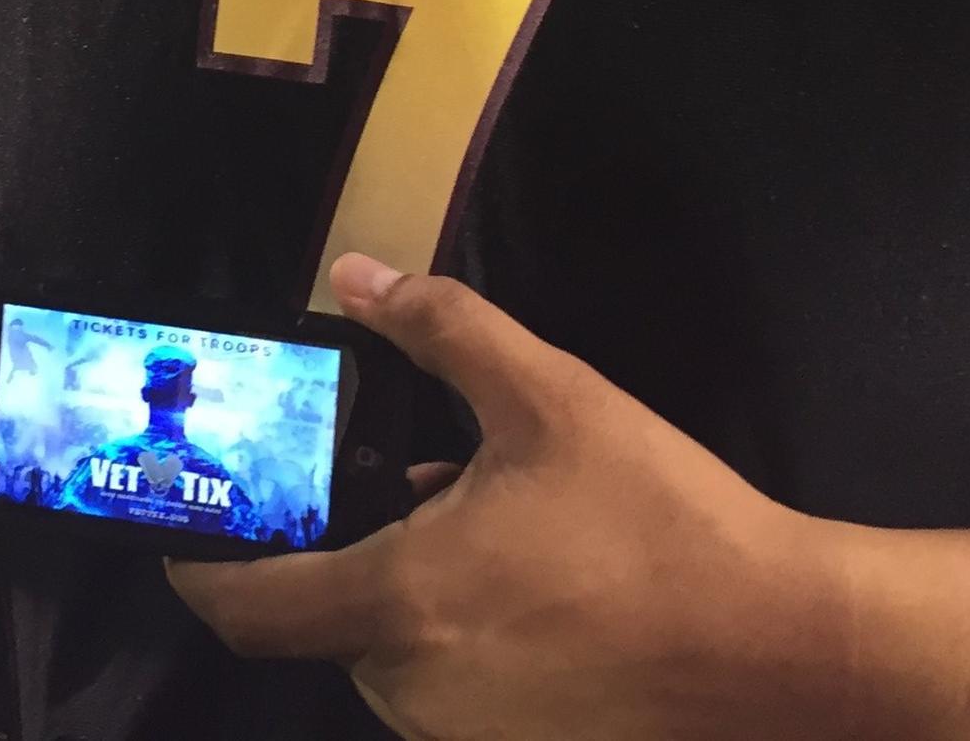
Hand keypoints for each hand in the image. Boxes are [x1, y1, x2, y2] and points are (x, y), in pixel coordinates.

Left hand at [173, 258, 857, 740]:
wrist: (781, 647)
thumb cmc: (659, 522)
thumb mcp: (549, 398)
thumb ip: (442, 330)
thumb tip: (355, 275)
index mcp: (400, 603)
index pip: (246, 609)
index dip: (202, 568)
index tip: (188, 529)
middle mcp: (412, 688)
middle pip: (324, 624)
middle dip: (342, 558)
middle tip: (388, 490)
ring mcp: (464, 735)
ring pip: (391, 657)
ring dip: (408, 595)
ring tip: (481, 523)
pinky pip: (450, 689)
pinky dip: (460, 636)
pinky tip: (530, 582)